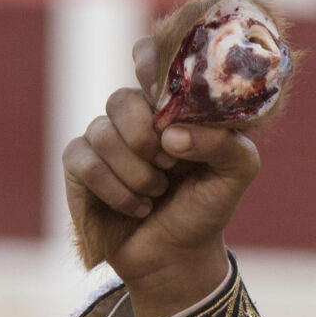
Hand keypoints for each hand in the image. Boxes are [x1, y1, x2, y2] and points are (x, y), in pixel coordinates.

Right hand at [62, 35, 260, 316]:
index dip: (147, 60)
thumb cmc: (207, 208)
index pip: (150, 59)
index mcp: (172, 107)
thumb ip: (226, 143)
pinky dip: (116, 191)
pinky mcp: (79, 165)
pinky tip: (136, 207)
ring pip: (103, 134)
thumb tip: (172, 133)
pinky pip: (85, 162)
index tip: (152, 79)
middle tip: (169, 164)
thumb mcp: (235, 174)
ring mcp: (103, 138)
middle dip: (147, 138)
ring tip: (157, 193)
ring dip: (137, 174)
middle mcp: (135, 117)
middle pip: (122, 99)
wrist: (178, 256)